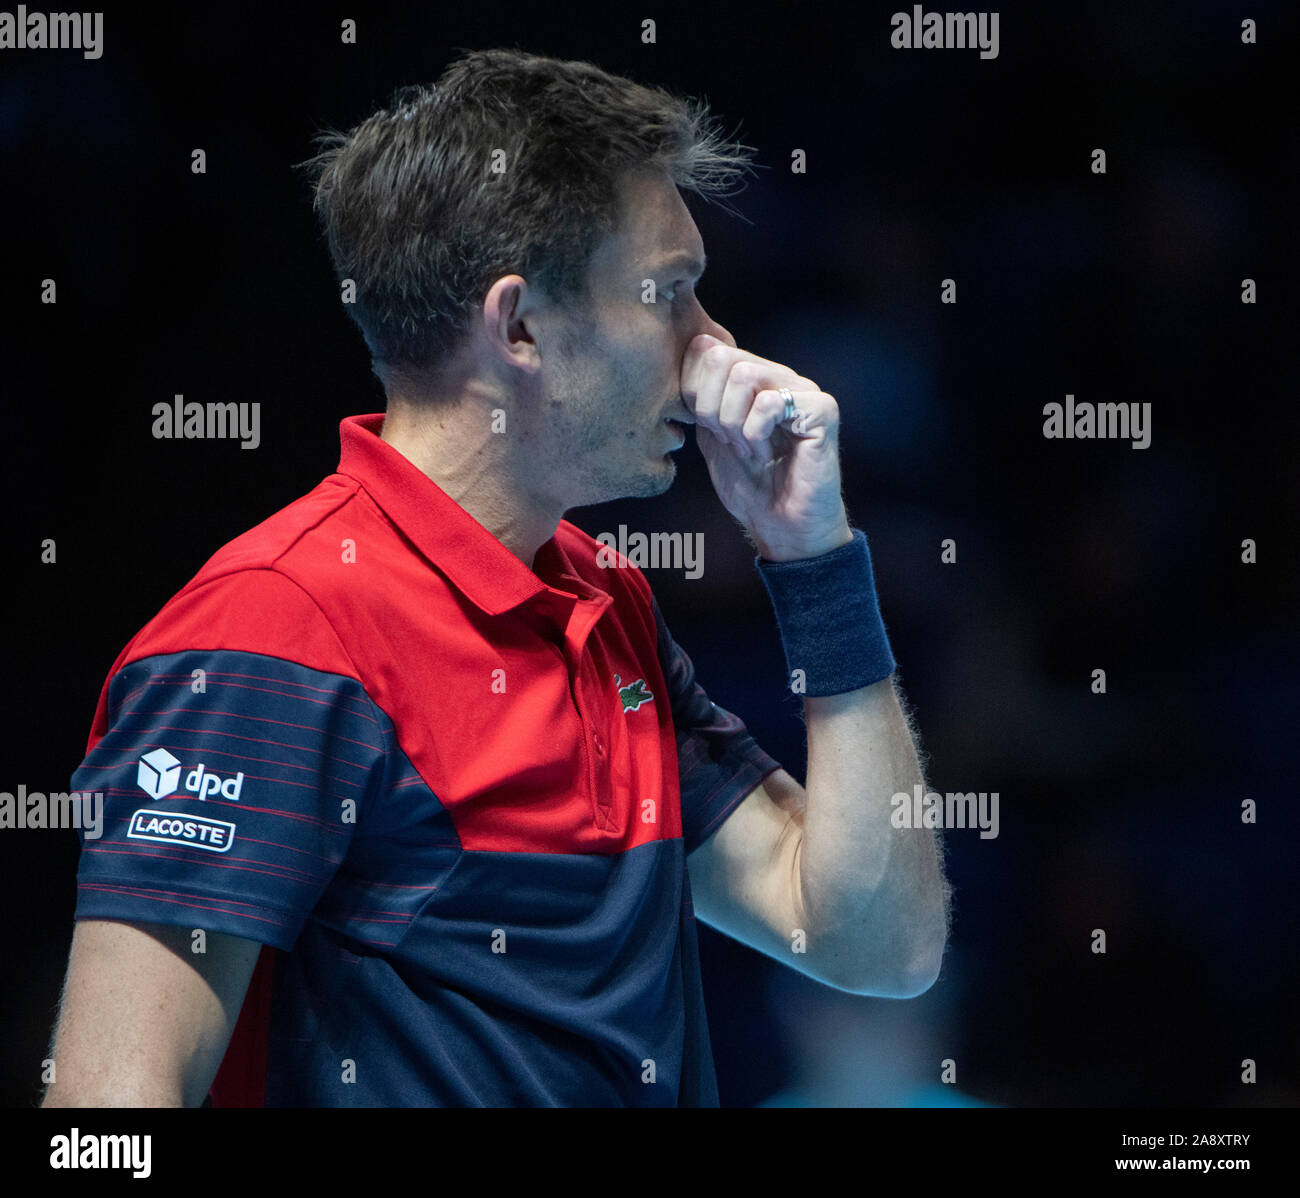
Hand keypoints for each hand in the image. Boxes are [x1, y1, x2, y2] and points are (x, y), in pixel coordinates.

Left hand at [680, 332, 852, 560]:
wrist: (782, 526)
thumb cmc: (750, 485)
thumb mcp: (711, 435)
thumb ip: (701, 395)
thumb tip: (695, 350)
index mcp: (753, 377)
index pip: (706, 348)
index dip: (693, 392)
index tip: (707, 429)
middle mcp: (779, 375)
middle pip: (721, 357)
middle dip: (710, 407)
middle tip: (727, 440)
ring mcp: (803, 389)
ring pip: (743, 375)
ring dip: (733, 421)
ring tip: (747, 448)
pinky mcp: (822, 410)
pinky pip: (768, 403)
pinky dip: (755, 433)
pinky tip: (766, 453)